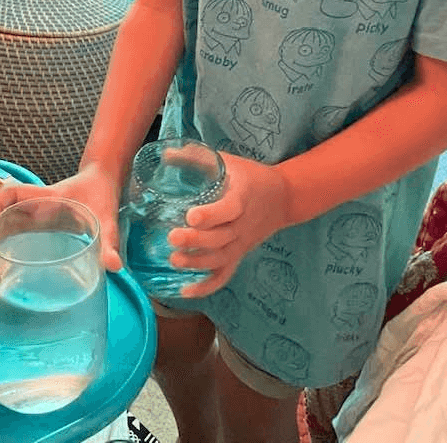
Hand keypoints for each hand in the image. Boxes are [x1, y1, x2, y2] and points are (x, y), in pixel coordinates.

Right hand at [0, 163, 123, 284]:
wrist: (104, 184)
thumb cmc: (101, 195)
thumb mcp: (106, 217)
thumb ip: (109, 240)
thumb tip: (113, 265)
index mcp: (45, 198)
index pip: (10, 195)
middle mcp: (33, 206)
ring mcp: (33, 217)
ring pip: (1, 226)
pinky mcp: (36, 228)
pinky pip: (11, 234)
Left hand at [166, 152, 289, 298]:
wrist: (283, 197)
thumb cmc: (249, 176)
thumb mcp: (227, 160)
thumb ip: (196, 157)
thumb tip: (163, 153)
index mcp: (242, 197)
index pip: (229, 209)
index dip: (211, 215)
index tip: (190, 215)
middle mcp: (243, 224)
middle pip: (222, 238)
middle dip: (196, 241)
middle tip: (172, 238)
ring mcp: (242, 242)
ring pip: (222, 259)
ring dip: (198, 263)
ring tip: (174, 260)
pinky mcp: (240, 254)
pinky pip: (226, 274)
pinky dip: (207, 287)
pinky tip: (185, 292)